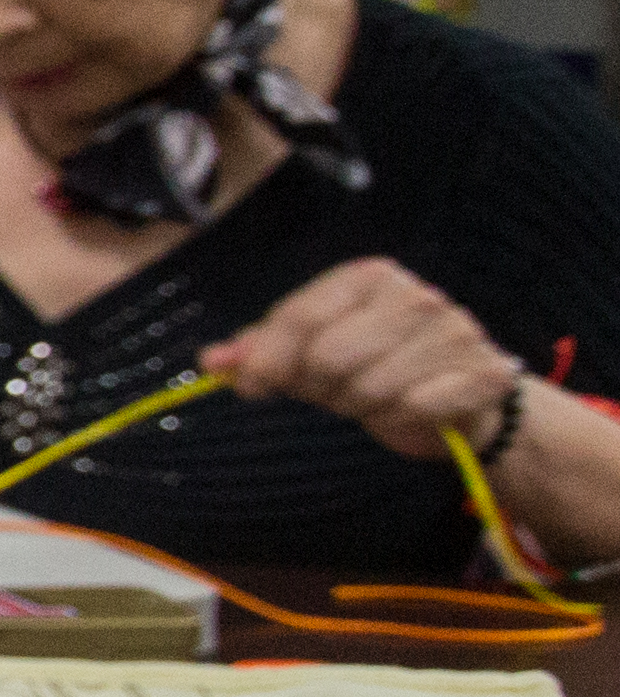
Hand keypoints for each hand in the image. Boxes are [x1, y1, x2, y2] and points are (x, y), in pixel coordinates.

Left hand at [201, 259, 517, 457]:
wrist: (460, 402)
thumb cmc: (375, 368)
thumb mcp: (311, 354)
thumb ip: (261, 351)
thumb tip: (213, 362)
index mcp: (369, 277)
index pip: (300, 316)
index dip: (267, 359)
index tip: (252, 388)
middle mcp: (416, 296)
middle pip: (329, 356)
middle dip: (320, 387)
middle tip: (334, 392)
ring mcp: (455, 332)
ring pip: (370, 387)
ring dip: (359, 406)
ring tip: (372, 398)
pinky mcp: (483, 373)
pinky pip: (416, 408)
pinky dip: (402, 419)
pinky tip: (411, 410)